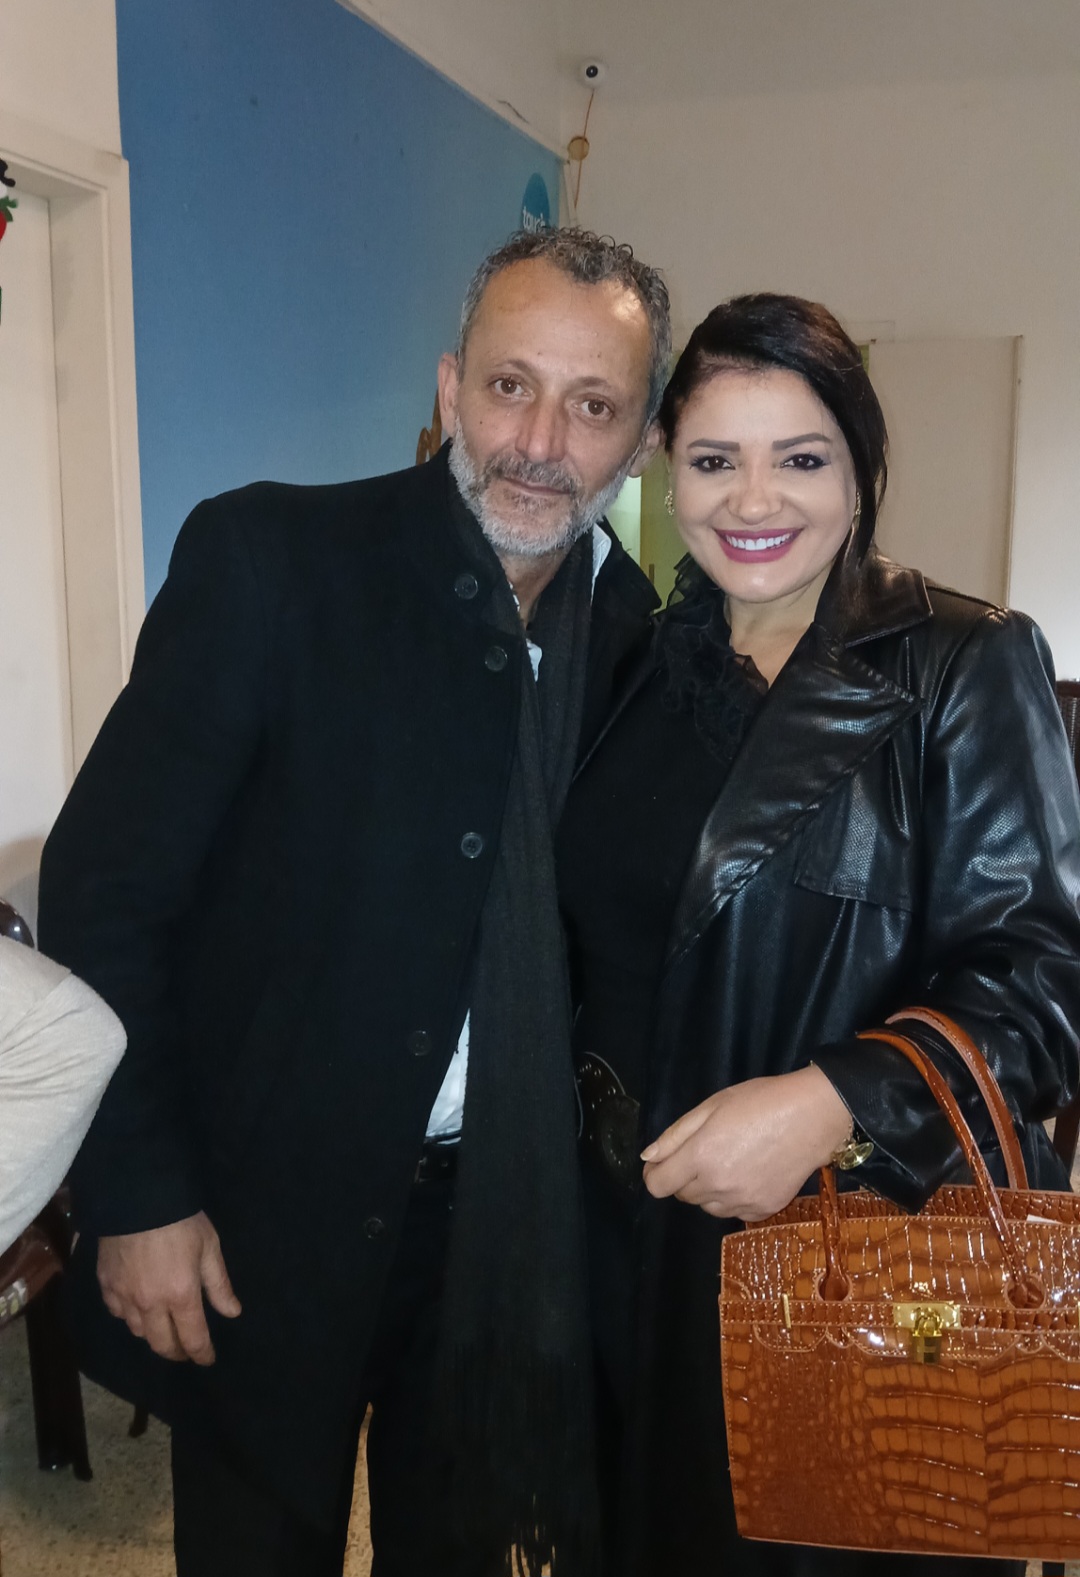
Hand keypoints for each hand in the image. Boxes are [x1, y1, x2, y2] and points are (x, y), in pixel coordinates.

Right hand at [97, 1211, 240, 1363]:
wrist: (138, 1197)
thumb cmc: (181, 1221)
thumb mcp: (209, 1248)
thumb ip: (219, 1284)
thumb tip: (232, 1313)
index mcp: (181, 1295)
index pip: (193, 1338)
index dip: (202, 1353)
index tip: (207, 1359)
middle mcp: (150, 1304)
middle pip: (162, 1344)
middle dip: (177, 1352)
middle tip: (186, 1350)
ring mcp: (124, 1296)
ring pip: (138, 1332)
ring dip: (153, 1335)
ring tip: (163, 1329)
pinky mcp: (106, 1285)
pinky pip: (118, 1313)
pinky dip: (129, 1316)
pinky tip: (137, 1309)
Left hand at [641, 1066, 853, 1220]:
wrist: (813, 1117)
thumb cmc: (760, 1101)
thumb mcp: (712, 1106)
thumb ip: (675, 1135)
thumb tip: (649, 1158)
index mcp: (700, 1156)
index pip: (657, 1186)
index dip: (654, 1175)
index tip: (662, 1164)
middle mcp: (717, 1185)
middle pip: (682, 1196)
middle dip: (684, 1178)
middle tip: (705, 1153)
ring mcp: (741, 1202)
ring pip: (707, 1207)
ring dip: (708, 1191)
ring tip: (729, 1162)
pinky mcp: (762, 1210)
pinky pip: (733, 1212)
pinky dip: (733, 1199)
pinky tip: (749, 1174)